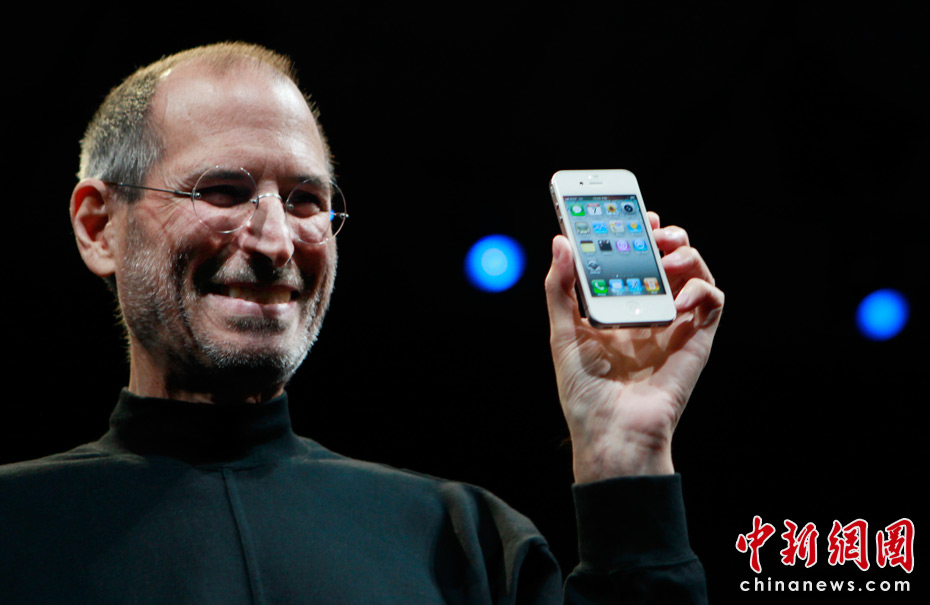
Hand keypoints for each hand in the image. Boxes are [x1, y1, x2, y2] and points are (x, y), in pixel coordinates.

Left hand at [545, 212, 723, 482]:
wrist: (611, 432)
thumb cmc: (584, 390)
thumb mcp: (562, 332)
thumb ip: (560, 288)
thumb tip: (560, 242)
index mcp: (620, 307)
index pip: (634, 259)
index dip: (638, 233)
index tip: (632, 212)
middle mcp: (650, 311)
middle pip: (668, 259)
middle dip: (666, 234)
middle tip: (653, 228)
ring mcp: (676, 324)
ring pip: (695, 272)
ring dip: (686, 254)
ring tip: (666, 255)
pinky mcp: (697, 340)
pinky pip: (712, 302)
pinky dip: (702, 288)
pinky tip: (680, 296)